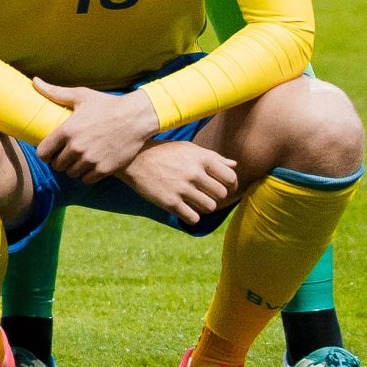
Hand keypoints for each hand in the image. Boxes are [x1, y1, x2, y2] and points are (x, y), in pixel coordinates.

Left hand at [32, 79, 160, 180]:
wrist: (136, 118)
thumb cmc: (107, 105)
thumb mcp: (80, 96)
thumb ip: (54, 92)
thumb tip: (34, 81)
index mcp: (67, 131)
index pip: (43, 153)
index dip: (44, 153)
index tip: (49, 151)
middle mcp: (77, 148)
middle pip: (57, 165)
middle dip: (59, 160)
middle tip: (65, 155)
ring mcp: (91, 160)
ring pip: (71, 173)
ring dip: (73, 168)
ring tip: (78, 160)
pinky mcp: (105, 169)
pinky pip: (86, 180)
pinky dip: (86, 175)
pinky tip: (90, 166)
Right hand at [117, 138, 239, 224]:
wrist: (132, 159)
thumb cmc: (163, 152)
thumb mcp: (187, 148)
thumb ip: (213, 157)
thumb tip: (234, 165)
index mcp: (200, 158)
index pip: (230, 178)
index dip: (230, 185)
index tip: (224, 188)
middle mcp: (193, 173)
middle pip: (221, 194)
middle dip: (215, 196)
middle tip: (205, 194)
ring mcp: (181, 188)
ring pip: (209, 207)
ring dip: (204, 207)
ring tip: (194, 202)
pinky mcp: (169, 202)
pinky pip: (193, 218)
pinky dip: (192, 217)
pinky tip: (184, 209)